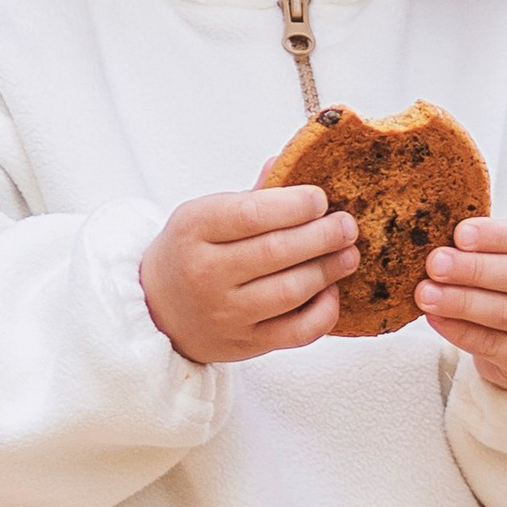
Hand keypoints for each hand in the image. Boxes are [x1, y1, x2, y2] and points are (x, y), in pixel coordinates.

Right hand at [141, 185, 357, 367]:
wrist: (157, 310)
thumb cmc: (190, 253)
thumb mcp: (204, 215)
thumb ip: (251, 195)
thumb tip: (290, 161)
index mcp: (194, 230)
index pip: (251, 215)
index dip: (294, 205)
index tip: (321, 199)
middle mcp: (205, 273)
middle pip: (276, 252)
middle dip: (322, 236)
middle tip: (347, 225)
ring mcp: (225, 313)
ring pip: (290, 292)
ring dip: (328, 270)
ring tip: (349, 254)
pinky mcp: (245, 344)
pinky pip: (297, 332)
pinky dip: (324, 312)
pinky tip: (331, 291)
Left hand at [417, 213, 506, 393]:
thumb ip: (490, 242)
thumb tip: (444, 242)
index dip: (497, 236)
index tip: (459, 234)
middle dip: (475, 270)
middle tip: (435, 264)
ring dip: (462, 302)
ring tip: (425, 293)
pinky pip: (496, 345)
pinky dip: (460, 331)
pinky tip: (435, 318)